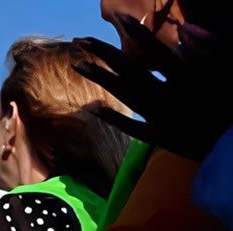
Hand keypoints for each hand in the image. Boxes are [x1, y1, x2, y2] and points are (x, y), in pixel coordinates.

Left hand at [74, 20, 231, 160]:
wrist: (231, 146)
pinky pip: (132, 127)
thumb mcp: (224, 73)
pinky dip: (114, 118)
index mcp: (188, 80)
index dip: (139, 35)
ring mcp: (161, 119)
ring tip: (78, 65)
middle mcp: (169, 98)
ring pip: (125, 95)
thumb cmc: (230, 107)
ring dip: (101, 79)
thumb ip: (206, 51)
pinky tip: (94, 108)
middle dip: (106, 53)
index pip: (158, 53)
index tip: (121, 18)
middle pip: (131, 71)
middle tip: (82, 39)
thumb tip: (186, 30)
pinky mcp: (159, 138)